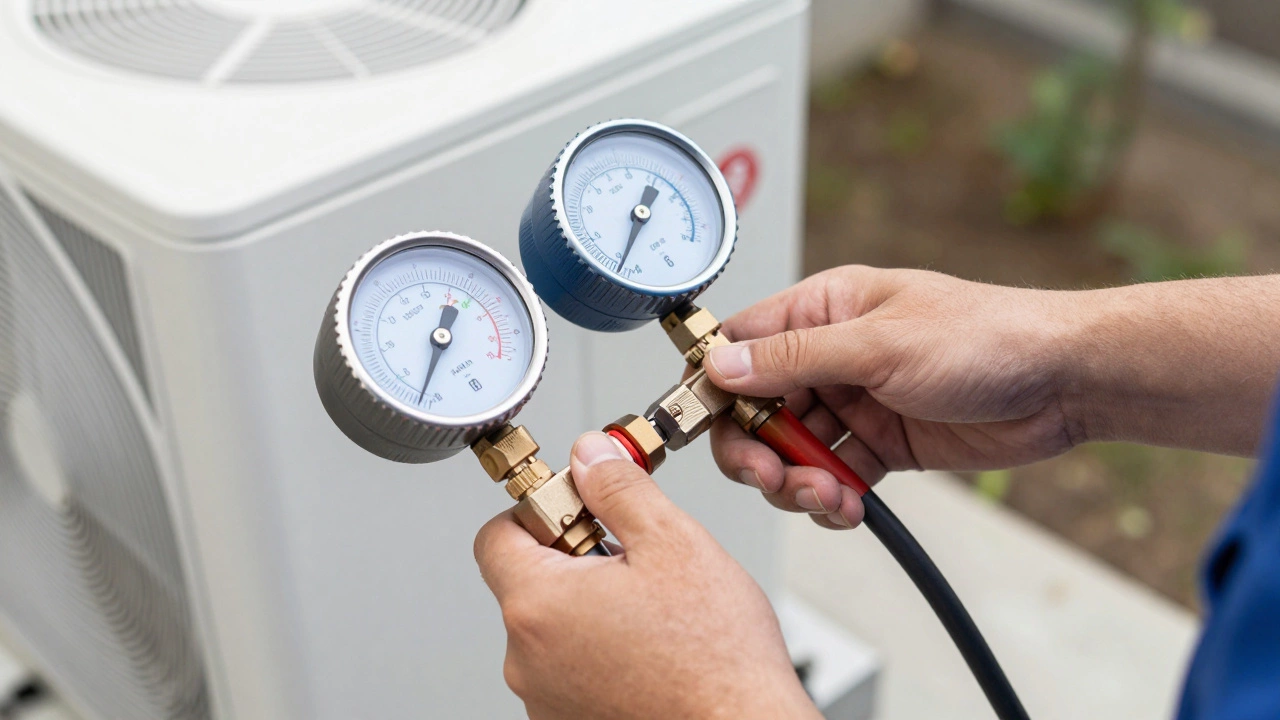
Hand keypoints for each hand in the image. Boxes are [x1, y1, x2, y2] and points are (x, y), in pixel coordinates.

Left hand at [474, 432, 819, 719]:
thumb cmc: (716, 658)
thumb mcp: (673, 542)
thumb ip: (619, 489)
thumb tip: (589, 456)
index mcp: (538, 605)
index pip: (497, 534)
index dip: (540, 509)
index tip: (582, 509)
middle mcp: (526, 659)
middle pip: (528, 581)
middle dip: (576, 558)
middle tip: (633, 558)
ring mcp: (544, 698)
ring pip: (553, 626)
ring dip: (591, 606)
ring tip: (652, 610)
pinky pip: (569, 668)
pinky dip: (600, 651)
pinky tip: (651, 648)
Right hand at [705, 266, 1080, 530]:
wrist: (1063, 382)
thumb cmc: (985, 336)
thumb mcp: (880, 344)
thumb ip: (794, 358)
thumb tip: (722, 365)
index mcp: (823, 309)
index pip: (741, 344)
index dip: (717, 386)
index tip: (706, 425)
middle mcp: (831, 355)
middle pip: (756, 407)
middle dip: (756, 448)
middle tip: (771, 476)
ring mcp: (854, 402)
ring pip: (790, 449)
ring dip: (796, 480)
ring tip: (827, 496)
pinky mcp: (880, 445)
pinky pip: (831, 476)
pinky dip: (829, 498)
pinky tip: (848, 507)